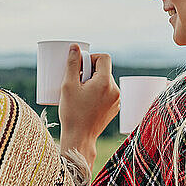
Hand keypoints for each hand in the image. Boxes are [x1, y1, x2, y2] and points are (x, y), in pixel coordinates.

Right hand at [59, 44, 119, 170]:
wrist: (79, 139)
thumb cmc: (72, 113)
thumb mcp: (68, 85)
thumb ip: (72, 64)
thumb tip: (74, 46)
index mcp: (105, 82)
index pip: (104, 58)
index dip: (91, 58)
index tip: (80, 67)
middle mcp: (115, 90)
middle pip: (104, 70)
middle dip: (90, 71)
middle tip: (76, 81)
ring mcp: (117, 100)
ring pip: (105, 82)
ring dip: (94, 82)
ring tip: (80, 92)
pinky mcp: (114, 109)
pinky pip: (107, 93)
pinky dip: (98, 92)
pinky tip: (86, 101)